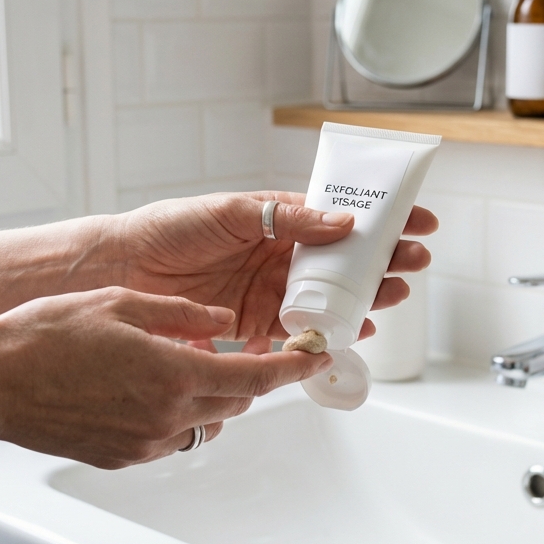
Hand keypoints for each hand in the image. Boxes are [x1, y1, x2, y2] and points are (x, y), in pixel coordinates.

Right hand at [0, 287, 330, 467]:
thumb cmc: (44, 336)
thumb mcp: (120, 304)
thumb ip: (182, 314)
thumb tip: (222, 319)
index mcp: (173, 372)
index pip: (255, 376)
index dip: (292, 368)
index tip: (315, 358)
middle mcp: (165, 415)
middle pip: (236, 401)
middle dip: (251, 377)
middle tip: (255, 351)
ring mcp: (143, 443)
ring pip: (204, 421)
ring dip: (212, 397)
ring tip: (191, 366)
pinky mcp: (121, 458)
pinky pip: (169, 437)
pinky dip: (177, 414)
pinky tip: (150, 389)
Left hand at [108, 191, 437, 340]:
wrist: (125, 269)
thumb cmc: (169, 229)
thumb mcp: (232, 211)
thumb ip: (286, 219)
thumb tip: (341, 223)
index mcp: (277, 219)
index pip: (339, 218)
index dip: (380, 219)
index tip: (418, 220)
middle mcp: (279, 255)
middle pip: (344, 260)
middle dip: (384, 261)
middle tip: (415, 261)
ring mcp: (270, 290)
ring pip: (330, 296)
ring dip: (365, 297)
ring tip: (394, 295)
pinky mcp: (255, 324)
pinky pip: (300, 330)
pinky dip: (327, 332)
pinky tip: (353, 331)